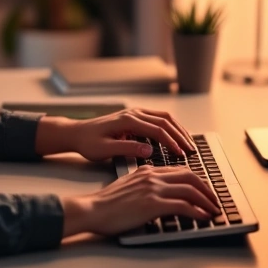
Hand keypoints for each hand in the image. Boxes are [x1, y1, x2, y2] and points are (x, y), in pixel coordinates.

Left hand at [35, 108, 194, 160]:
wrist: (76, 133)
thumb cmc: (88, 143)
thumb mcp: (105, 150)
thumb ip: (128, 149)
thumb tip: (150, 151)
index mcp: (127, 121)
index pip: (157, 130)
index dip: (172, 142)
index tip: (181, 154)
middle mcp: (133, 113)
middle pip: (165, 120)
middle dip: (180, 135)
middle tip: (191, 150)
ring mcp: (135, 113)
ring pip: (164, 117)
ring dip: (178, 129)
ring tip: (188, 144)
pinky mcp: (134, 117)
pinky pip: (158, 119)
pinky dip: (170, 127)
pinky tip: (175, 138)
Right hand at [60, 164, 221, 236]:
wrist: (93, 209)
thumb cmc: (106, 203)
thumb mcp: (128, 186)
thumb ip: (144, 185)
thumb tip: (159, 193)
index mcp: (147, 171)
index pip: (179, 170)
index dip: (196, 180)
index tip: (204, 189)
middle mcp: (152, 176)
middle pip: (189, 176)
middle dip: (206, 188)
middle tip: (214, 199)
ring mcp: (153, 189)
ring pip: (190, 189)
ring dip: (206, 201)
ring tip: (214, 210)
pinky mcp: (153, 204)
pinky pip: (183, 206)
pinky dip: (198, 212)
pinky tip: (203, 217)